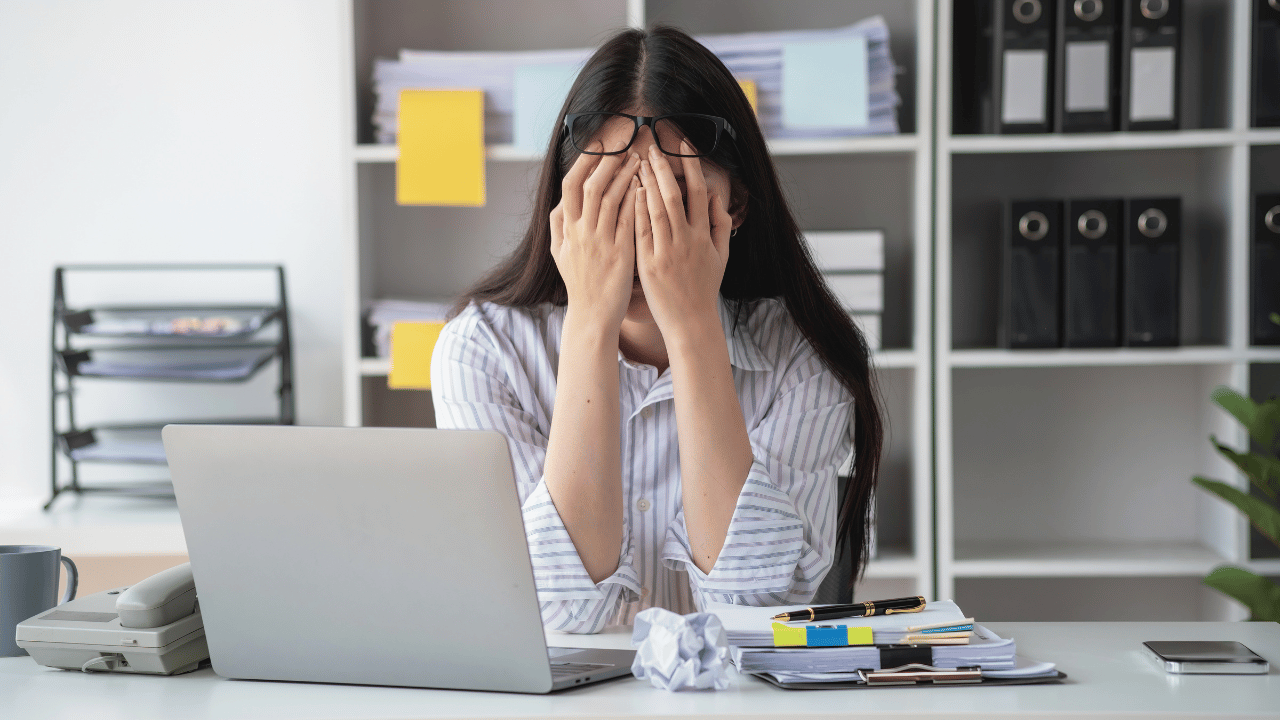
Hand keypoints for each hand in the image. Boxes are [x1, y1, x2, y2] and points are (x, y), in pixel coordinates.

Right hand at [550, 141, 641, 330]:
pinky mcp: (620, 253)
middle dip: (607, 161)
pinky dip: (636, 199)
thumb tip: (560, 202)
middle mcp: (581, 233)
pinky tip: (646, 186)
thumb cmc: (580, 282)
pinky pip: (629, 219)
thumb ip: (558, 225)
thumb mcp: (558, 252)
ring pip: (612, 199)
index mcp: (566, 229)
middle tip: (623, 144)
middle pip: (592, 186)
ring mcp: (600, 242)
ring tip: (639, 159)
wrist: (592, 314)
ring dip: (625, 175)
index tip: (598, 145)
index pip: (570, 185)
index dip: (584, 162)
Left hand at [635, 141, 732, 336]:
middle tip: (652, 147)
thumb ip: (721, 225)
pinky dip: (635, 209)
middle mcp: (686, 241)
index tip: (682, 146)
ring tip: (637, 162)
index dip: (691, 166)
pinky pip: (640, 231)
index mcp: (704, 237)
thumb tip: (715, 197)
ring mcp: (666, 253)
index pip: (698, 192)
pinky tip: (628, 192)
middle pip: (674, 196)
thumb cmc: (704, 289)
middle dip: (663, 168)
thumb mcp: (721, 257)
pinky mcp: (648, 265)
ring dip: (646, 183)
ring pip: (655, 210)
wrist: (691, 322)